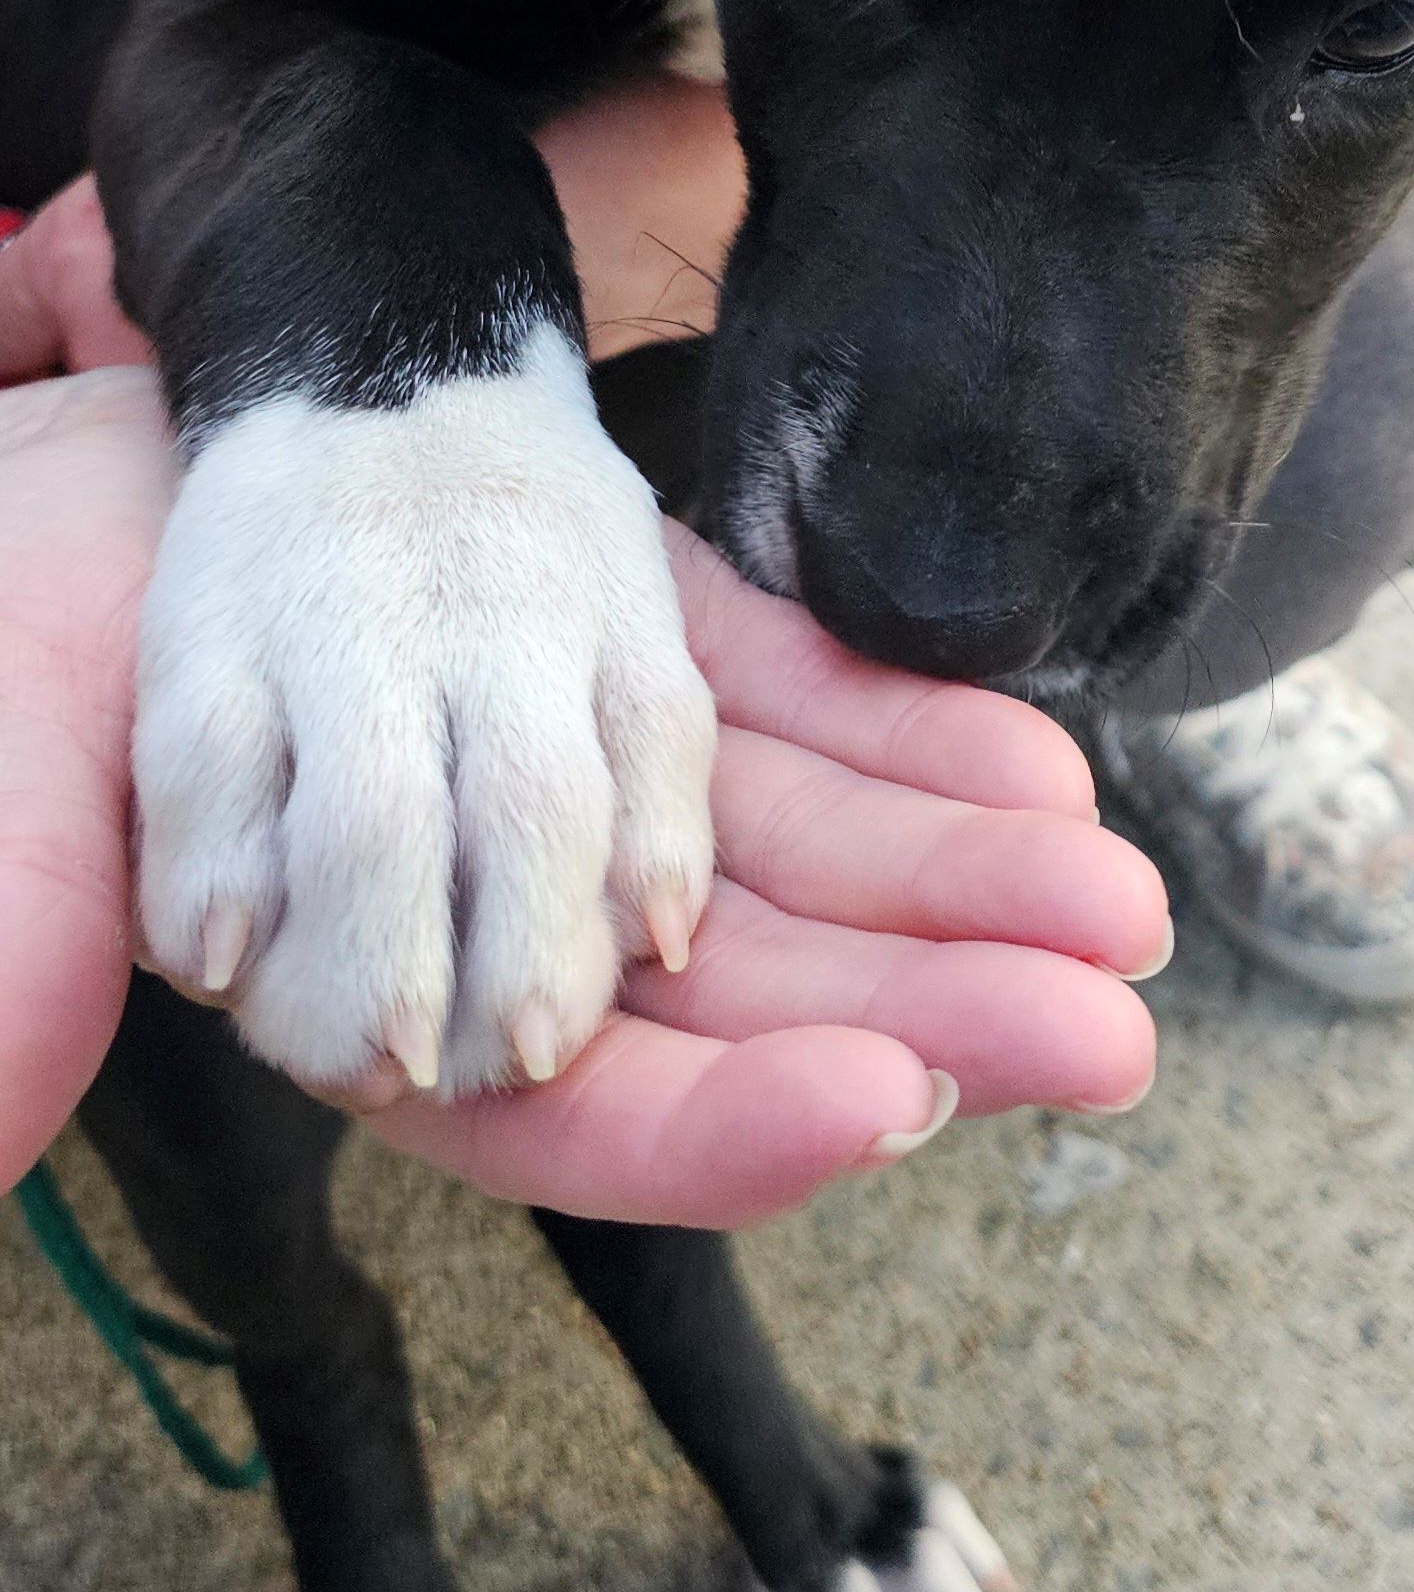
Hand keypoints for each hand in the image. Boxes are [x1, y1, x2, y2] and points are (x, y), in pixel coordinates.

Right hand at [0, 185, 1163, 1220]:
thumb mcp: (24, 791)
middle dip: (926, 1015)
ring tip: (1125, 910)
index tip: (879, 1098)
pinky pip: (789, 717)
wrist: (110, 472)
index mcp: (378, 1001)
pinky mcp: (638, 668)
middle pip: (739, 1010)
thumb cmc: (40, 644)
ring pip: (796, 871)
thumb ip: (33, 934)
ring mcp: (588, 793)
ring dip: (954, 891)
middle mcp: (507, 922)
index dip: (723, 1120)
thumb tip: (2, 1083)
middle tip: (1107, 1033)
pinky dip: (907, 744)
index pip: (569, 1115)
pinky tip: (1043, 776)